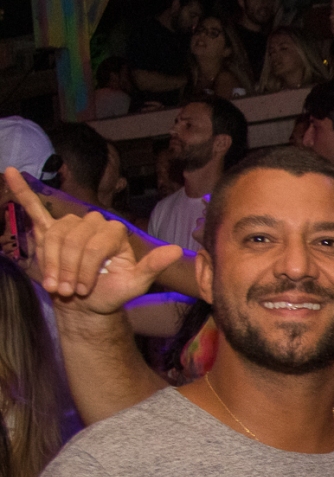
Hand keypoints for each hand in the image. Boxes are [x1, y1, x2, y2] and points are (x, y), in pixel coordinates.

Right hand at [5, 168, 180, 311]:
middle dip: (69, 269)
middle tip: (68, 291)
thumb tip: (175, 249)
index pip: (94, 244)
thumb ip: (153, 266)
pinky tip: (10, 172)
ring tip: (57, 285)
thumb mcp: (135, 284)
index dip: (86, 268)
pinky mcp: (49, 230)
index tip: (83, 290)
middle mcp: (93, 223)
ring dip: (52, 263)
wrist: (87, 304)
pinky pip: (35, 208)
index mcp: (115, 233)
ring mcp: (70, 225)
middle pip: (73, 240)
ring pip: (54, 237)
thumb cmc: (112, 293)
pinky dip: (22, 190)